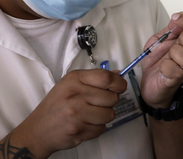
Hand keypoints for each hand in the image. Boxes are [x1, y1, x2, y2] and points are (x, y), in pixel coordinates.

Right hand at [11, 69, 126, 157]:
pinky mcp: (78, 130)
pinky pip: (102, 128)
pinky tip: (85, 124)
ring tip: (90, 115)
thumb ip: (95, 79)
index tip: (120, 87)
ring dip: (103, 116)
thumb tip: (118, 75)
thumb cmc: (57, 105)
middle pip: (112, 98)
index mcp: (75, 79)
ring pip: (110, 114)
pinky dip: (96, 128)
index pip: (106, 78)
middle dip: (109, 102)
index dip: (119, 83)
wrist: (38, 130)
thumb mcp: (71, 84)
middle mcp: (75, 95)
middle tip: (97, 104)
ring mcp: (76, 114)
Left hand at [140, 13, 182, 108]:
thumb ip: (170, 28)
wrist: (148, 80)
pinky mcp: (179, 79)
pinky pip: (175, 69)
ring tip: (168, 57)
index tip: (175, 21)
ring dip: (174, 54)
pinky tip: (163, 68)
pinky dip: (165, 66)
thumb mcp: (160, 38)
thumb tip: (178, 17)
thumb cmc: (156, 59)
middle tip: (174, 44)